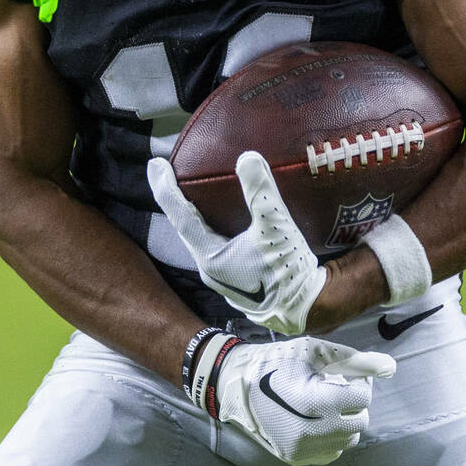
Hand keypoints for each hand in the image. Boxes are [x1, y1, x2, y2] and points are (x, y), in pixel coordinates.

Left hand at [148, 151, 325, 333]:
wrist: (310, 307)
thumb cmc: (288, 271)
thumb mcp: (275, 226)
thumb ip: (260, 191)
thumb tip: (247, 157)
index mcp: (210, 257)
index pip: (179, 216)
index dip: (165, 188)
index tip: (155, 164)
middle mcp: (210, 268)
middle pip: (185, 226)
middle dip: (175, 198)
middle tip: (167, 171)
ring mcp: (223, 274)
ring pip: (200, 236)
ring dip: (194, 212)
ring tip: (192, 188)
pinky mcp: (237, 275)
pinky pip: (216, 242)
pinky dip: (212, 223)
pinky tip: (224, 214)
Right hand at [215, 336, 395, 465]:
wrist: (238, 384)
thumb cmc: (279, 361)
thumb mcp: (316, 352)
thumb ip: (356, 361)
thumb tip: (391, 366)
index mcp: (316, 401)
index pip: (362, 398)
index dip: (358, 382)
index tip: (344, 374)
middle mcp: (312, 431)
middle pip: (360, 421)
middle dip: (354, 403)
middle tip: (337, 387)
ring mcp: (303, 449)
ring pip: (348, 440)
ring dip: (346, 421)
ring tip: (327, 403)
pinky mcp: (296, 458)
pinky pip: (332, 453)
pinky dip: (332, 437)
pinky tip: (318, 419)